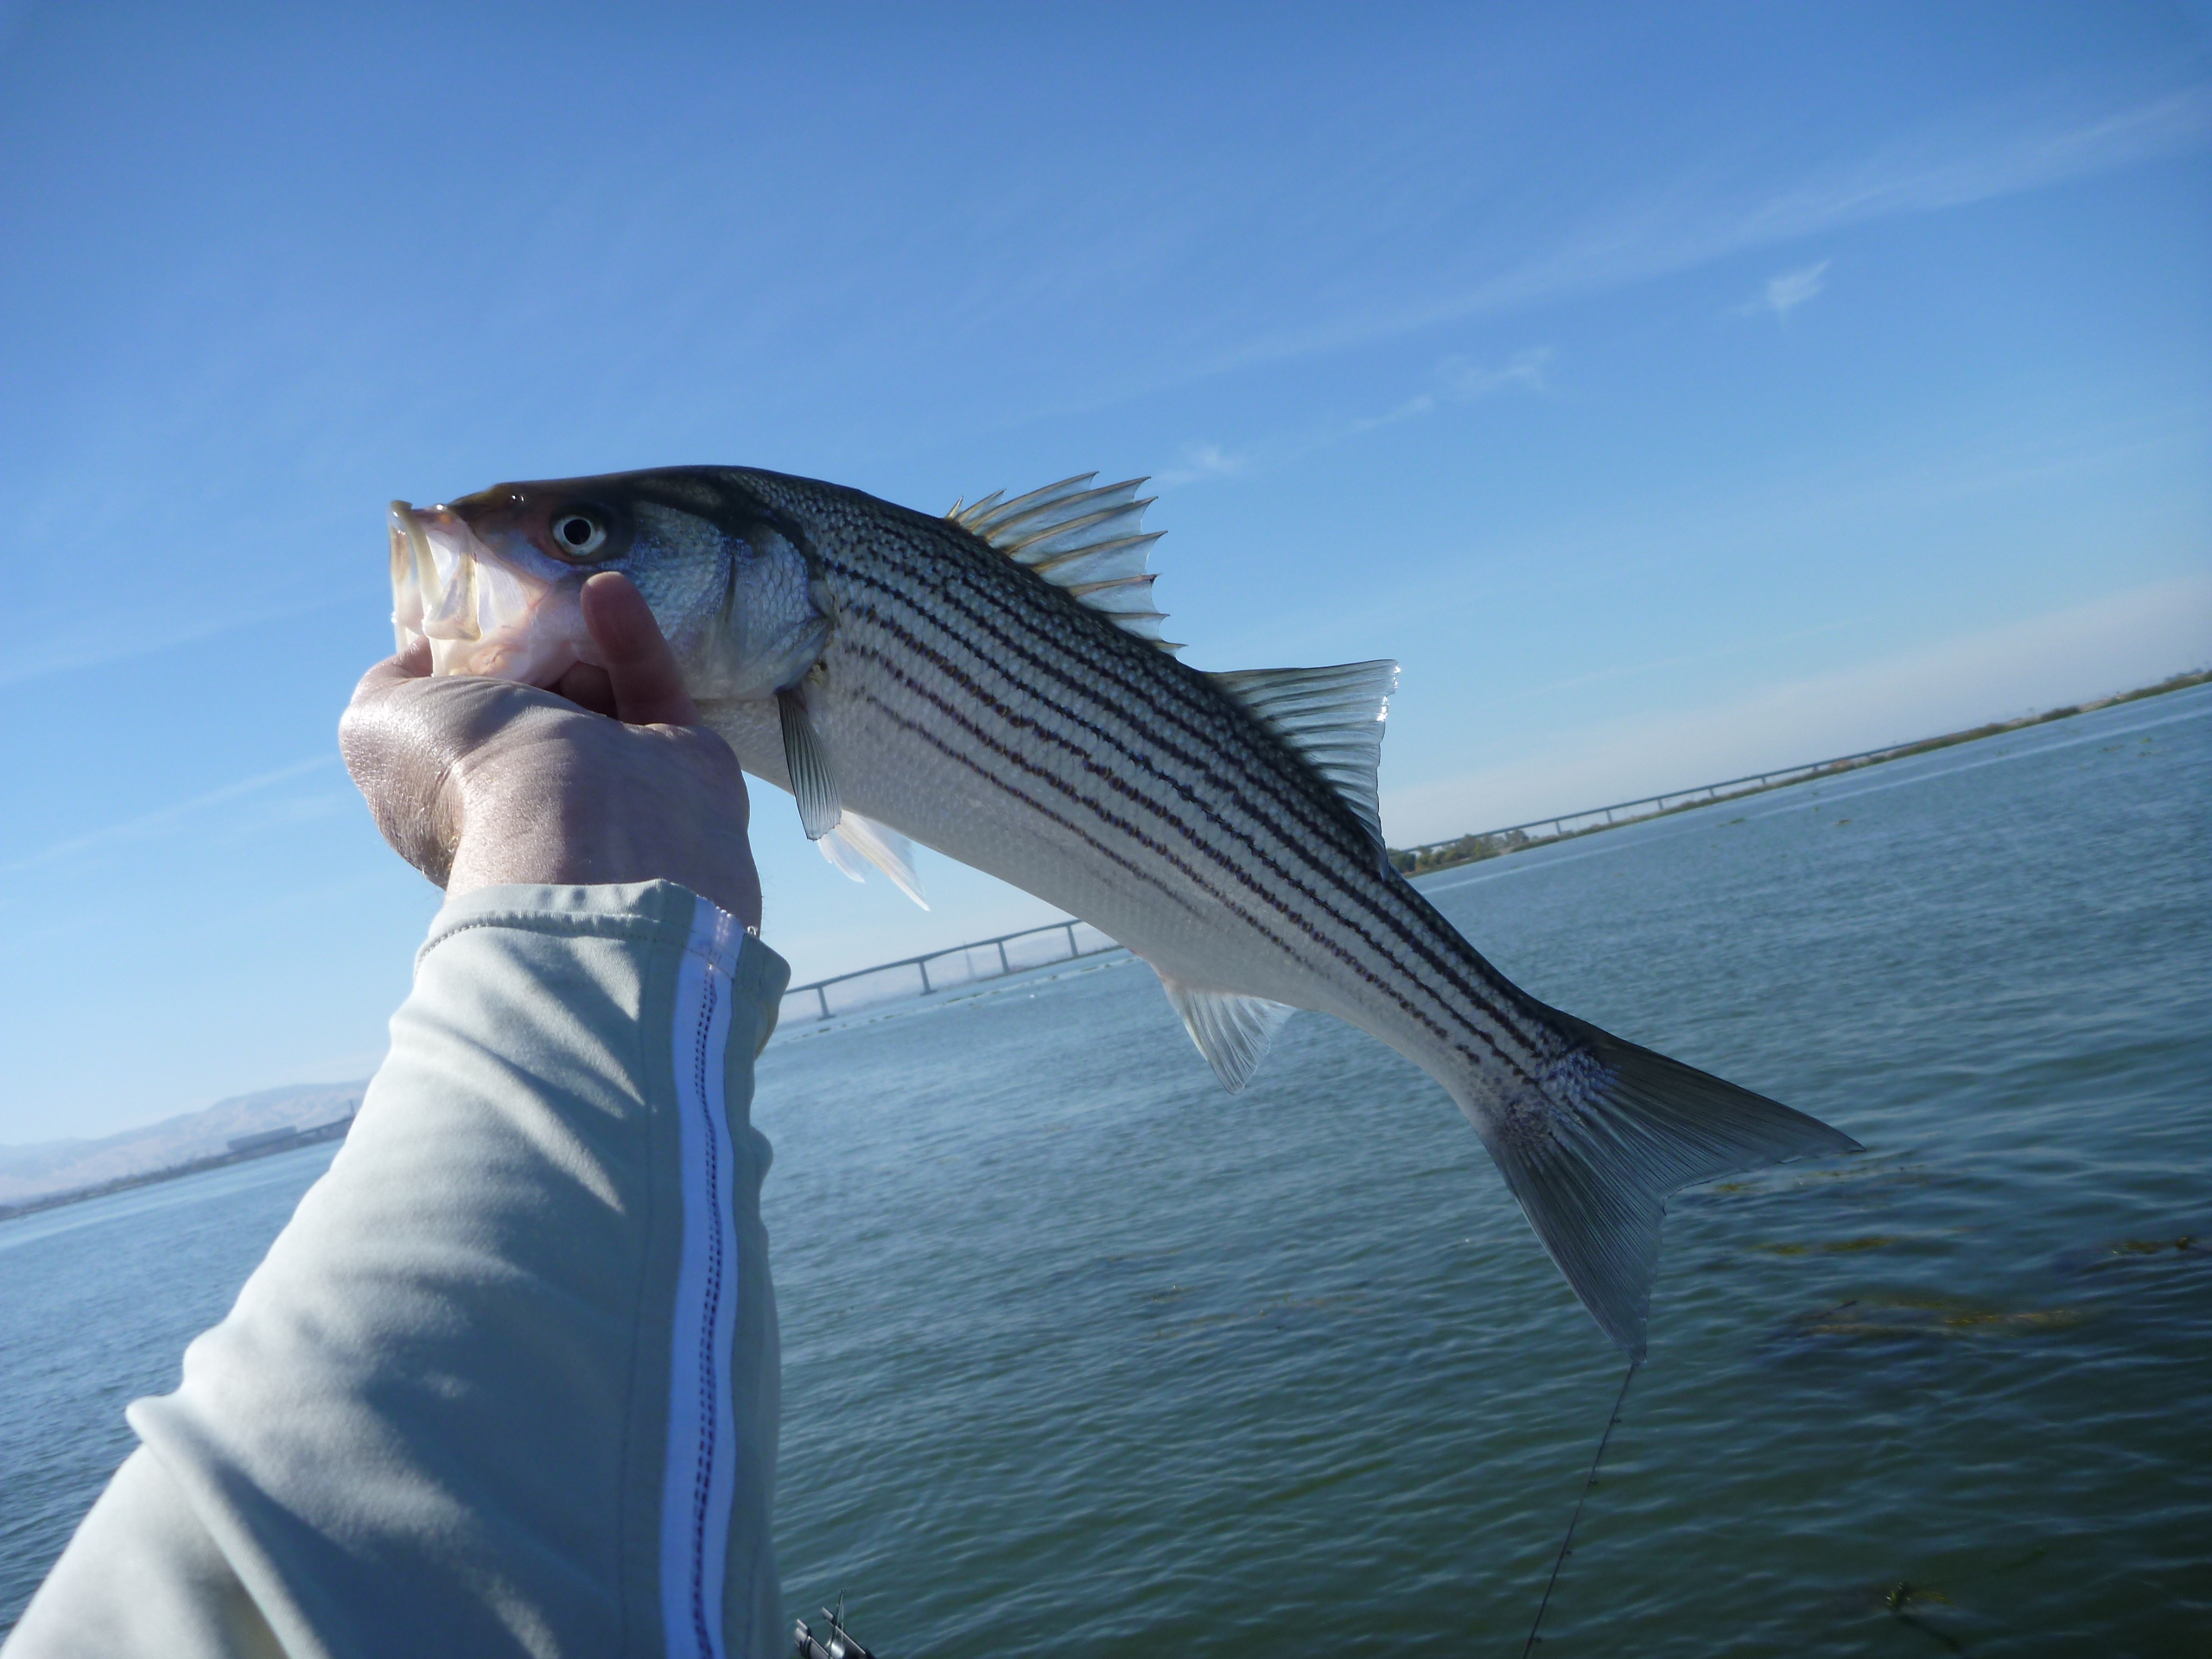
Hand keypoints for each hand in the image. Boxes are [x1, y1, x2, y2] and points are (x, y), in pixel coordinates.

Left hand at [340, 573, 762, 928]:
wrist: (580, 818)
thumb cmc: (467, 770)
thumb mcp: (376, 723)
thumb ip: (387, 688)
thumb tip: (422, 659)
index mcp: (462, 805)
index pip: (460, 732)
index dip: (459, 674)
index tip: (464, 626)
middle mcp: (534, 800)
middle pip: (533, 705)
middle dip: (528, 650)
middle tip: (522, 605)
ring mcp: (611, 787)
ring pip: (594, 693)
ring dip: (576, 640)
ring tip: (564, 601)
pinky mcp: (677, 761)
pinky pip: (649, 685)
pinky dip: (627, 636)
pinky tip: (606, 590)